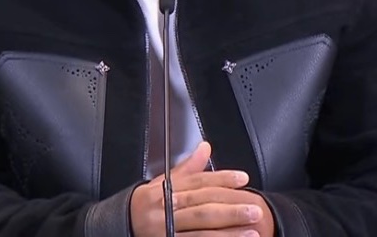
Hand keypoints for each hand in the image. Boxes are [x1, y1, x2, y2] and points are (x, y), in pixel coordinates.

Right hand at [130, 141, 274, 236]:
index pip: (198, 182)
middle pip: (202, 206)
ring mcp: (167, 230)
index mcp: (164, 190)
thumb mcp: (162, 182)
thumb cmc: (146, 203)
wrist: (122, 226)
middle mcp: (165, 209)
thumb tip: (205, 147)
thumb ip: (187, 168)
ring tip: (252, 229)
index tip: (242, 178)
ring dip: (229, 230)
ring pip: (202, 229)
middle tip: (254, 207)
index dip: (221, 179)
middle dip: (230, 207)